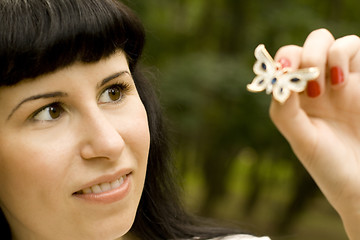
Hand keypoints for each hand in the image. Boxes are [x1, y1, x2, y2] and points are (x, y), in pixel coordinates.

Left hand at [270, 28, 359, 239]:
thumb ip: (285, 112)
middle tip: (310, 84)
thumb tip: (279, 80)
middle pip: (306, 46)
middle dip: (304, 55)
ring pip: (329, 41)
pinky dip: (343, 54)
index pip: (285, 63)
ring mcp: (342, 81)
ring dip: (323, 53)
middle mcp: (317, 86)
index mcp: (297, 98)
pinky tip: (342, 82)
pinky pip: (353, 48)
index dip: (283, 61)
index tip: (285, 72)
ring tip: (327, 85)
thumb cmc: (330, 165)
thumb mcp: (301, 140)